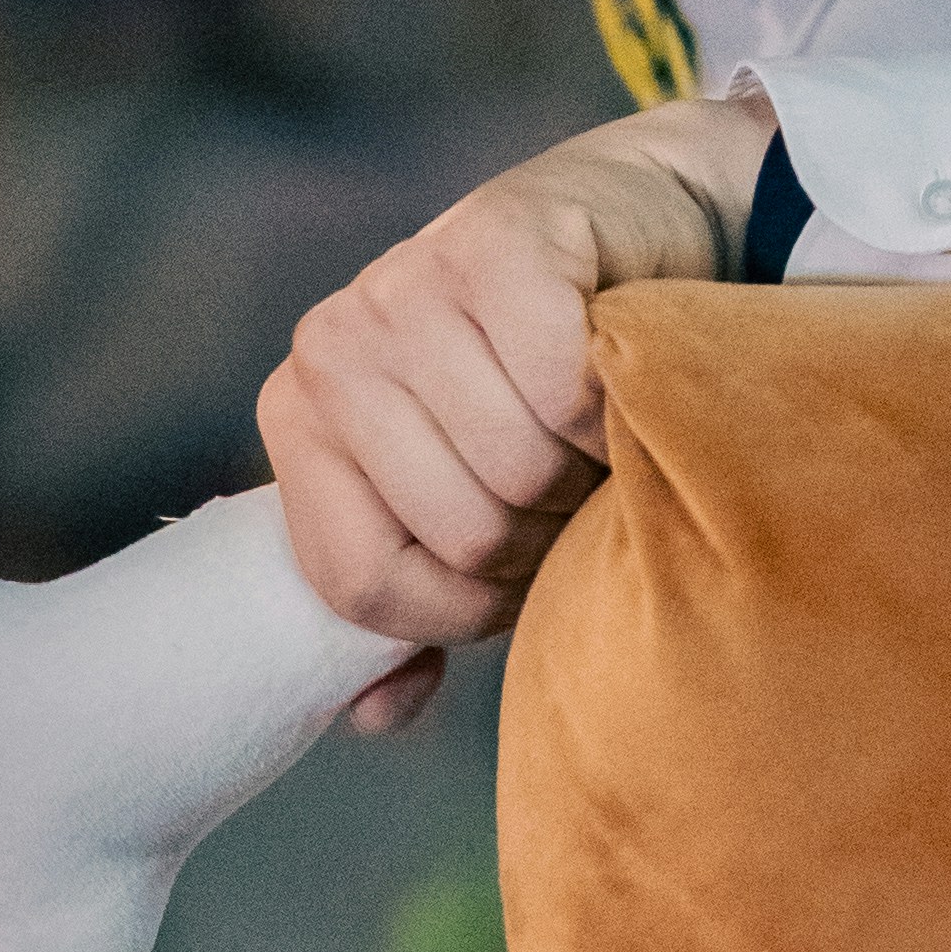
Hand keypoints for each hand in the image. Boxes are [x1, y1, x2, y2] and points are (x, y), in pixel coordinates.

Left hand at [262, 100, 766, 709]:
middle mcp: (331, 346)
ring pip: (516, 468)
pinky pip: (563, 392)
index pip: (359, 584)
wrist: (650, 240)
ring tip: (593, 424)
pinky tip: (618, 365)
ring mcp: (401, 283)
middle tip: (569, 475)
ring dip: (587, 469)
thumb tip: (376, 714)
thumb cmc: (557, 398)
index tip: (510, 560)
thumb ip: (418, 610)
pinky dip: (618, 403)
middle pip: (457, 535)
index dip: (461, 606)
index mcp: (300, 419)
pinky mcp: (493, 237)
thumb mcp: (475, 512)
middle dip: (540, 534)